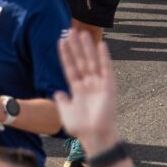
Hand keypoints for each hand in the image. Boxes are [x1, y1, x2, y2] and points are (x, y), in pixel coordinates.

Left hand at [52, 29, 118, 150]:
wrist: (94, 136)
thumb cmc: (81, 128)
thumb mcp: (66, 112)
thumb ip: (62, 101)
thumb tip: (57, 92)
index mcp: (78, 89)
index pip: (70, 67)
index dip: (66, 54)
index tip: (61, 41)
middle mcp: (89, 84)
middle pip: (80, 60)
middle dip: (75, 46)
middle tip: (70, 30)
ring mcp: (99, 84)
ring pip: (91, 61)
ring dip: (87, 47)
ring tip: (82, 33)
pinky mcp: (108, 87)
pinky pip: (106, 69)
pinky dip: (104, 57)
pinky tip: (101, 45)